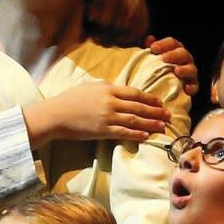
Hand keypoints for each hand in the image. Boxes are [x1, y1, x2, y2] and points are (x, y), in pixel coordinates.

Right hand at [24, 82, 169, 147]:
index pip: (134, 93)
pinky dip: (136, 134)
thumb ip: (105, 87)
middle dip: (156, 111)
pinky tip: (146, 136)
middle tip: (168, 115)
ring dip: (151, 124)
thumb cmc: (69, 99)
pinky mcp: (102, 130)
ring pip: (134, 120)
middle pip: (139, 107)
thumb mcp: (89, 86)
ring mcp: (107, 117)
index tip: (160, 102)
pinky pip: (123, 132)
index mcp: (108, 89)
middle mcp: (110, 102)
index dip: (149, 98)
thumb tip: (117, 88)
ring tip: (163, 127)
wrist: (55, 115)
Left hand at [146, 35, 198, 96]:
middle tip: (164, 58)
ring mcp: (189, 73)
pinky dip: (191, 87)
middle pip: (183, 53)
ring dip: (185, 69)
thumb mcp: (151, 61)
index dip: (164, 44)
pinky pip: (194, 87)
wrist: (160, 91)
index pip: (172, 43)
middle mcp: (184, 60)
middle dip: (174, 55)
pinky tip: (186, 88)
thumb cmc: (155, 72)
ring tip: (177, 71)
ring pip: (191, 69)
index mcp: (174, 51)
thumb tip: (150, 38)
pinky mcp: (192, 87)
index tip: (153, 48)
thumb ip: (151, 50)